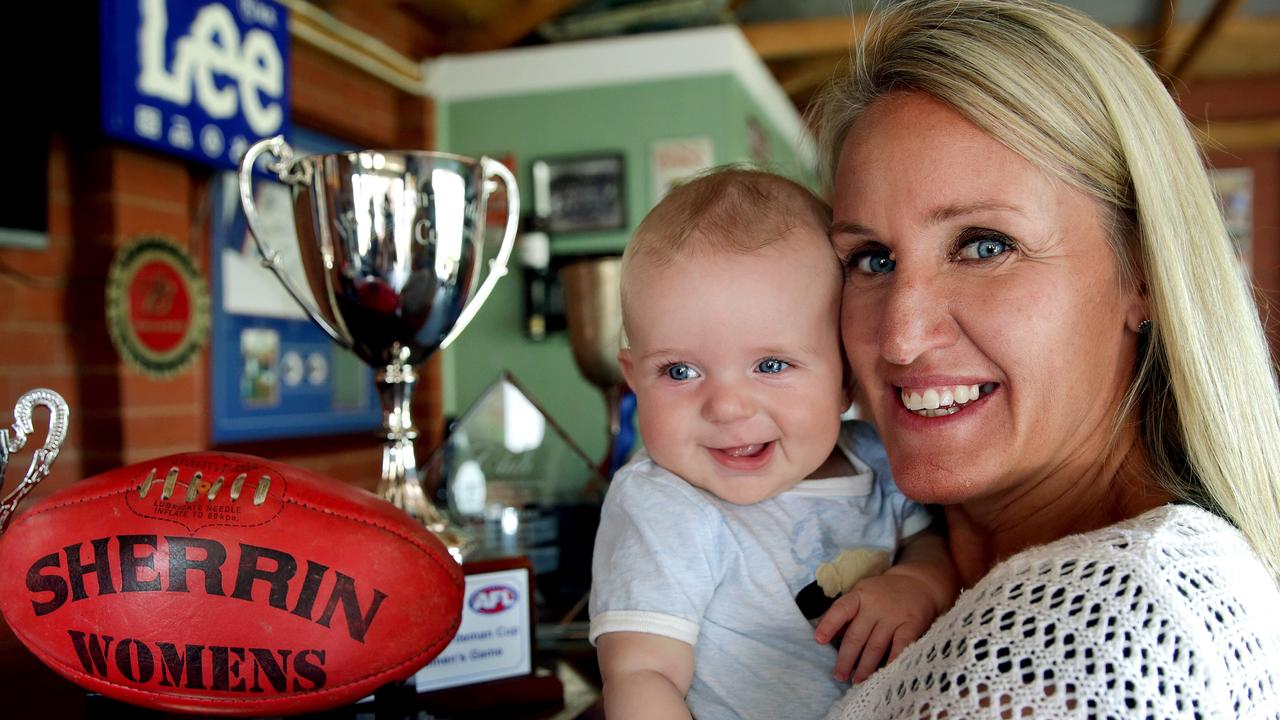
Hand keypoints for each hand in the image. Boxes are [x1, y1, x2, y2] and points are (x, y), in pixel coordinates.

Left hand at [813, 571, 938, 683]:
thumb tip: (830, 640)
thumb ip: (849, 615)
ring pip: (875, 646)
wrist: (919, 583)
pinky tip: (884, 674)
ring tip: (857, 681)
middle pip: (857, 635)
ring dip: (865, 667)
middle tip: (838, 675)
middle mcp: (875, 605)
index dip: (829, 624)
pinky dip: (892, 661)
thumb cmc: (883, 594)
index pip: (841, 609)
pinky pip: (900, 646)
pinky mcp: (912, 624)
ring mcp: (894, 615)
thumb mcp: (863, 595)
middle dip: (846, 658)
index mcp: (860, 595)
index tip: (819, 640)